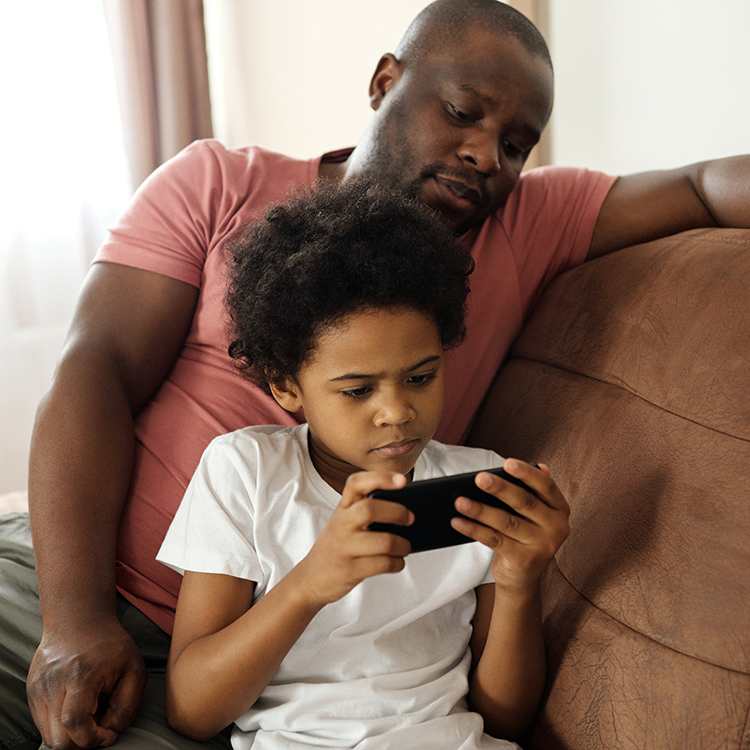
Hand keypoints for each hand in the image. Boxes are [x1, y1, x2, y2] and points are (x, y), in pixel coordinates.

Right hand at [27, 618, 146, 748]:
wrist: (79, 620)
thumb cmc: (111, 644)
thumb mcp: (134, 669)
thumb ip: (127, 706)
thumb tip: (110, 735)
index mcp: (81, 674)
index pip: (75, 724)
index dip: (93, 739)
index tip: (109, 733)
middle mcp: (53, 683)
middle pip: (58, 738)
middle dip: (82, 741)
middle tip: (100, 723)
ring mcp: (38, 688)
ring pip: (48, 735)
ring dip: (70, 735)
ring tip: (89, 713)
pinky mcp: (31, 691)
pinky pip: (43, 723)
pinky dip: (60, 725)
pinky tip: (77, 707)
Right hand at [292, 472, 413, 606]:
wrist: (311, 578)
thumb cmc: (336, 546)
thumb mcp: (344, 522)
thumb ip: (366, 511)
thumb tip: (406, 510)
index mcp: (342, 508)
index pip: (356, 483)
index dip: (380, 478)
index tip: (402, 480)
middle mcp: (341, 524)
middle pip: (370, 509)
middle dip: (397, 512)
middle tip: (410, 518)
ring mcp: (344, 547)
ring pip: (384, 541)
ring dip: (403, 545)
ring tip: (405, 547)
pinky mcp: (350, 570)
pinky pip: (383, 564)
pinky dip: (397, 563)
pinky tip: (396, 562)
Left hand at [450, 459, 568, 593]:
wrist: (522, 577)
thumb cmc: (523, 535)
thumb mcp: (531, 513)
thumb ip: (529, 490)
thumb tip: (524, 465)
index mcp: (560, 509)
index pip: (546, 486)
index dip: (526, 473)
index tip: (507, 462)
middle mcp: (557, 527)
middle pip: (524, 502)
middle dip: (500, 488)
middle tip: (479, 478)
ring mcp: (543, 546)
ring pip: (507, 522)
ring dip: (480, 510)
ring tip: (459, 501)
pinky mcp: (525, 560)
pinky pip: (495, 540)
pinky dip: (474, 529)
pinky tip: (458, 521)